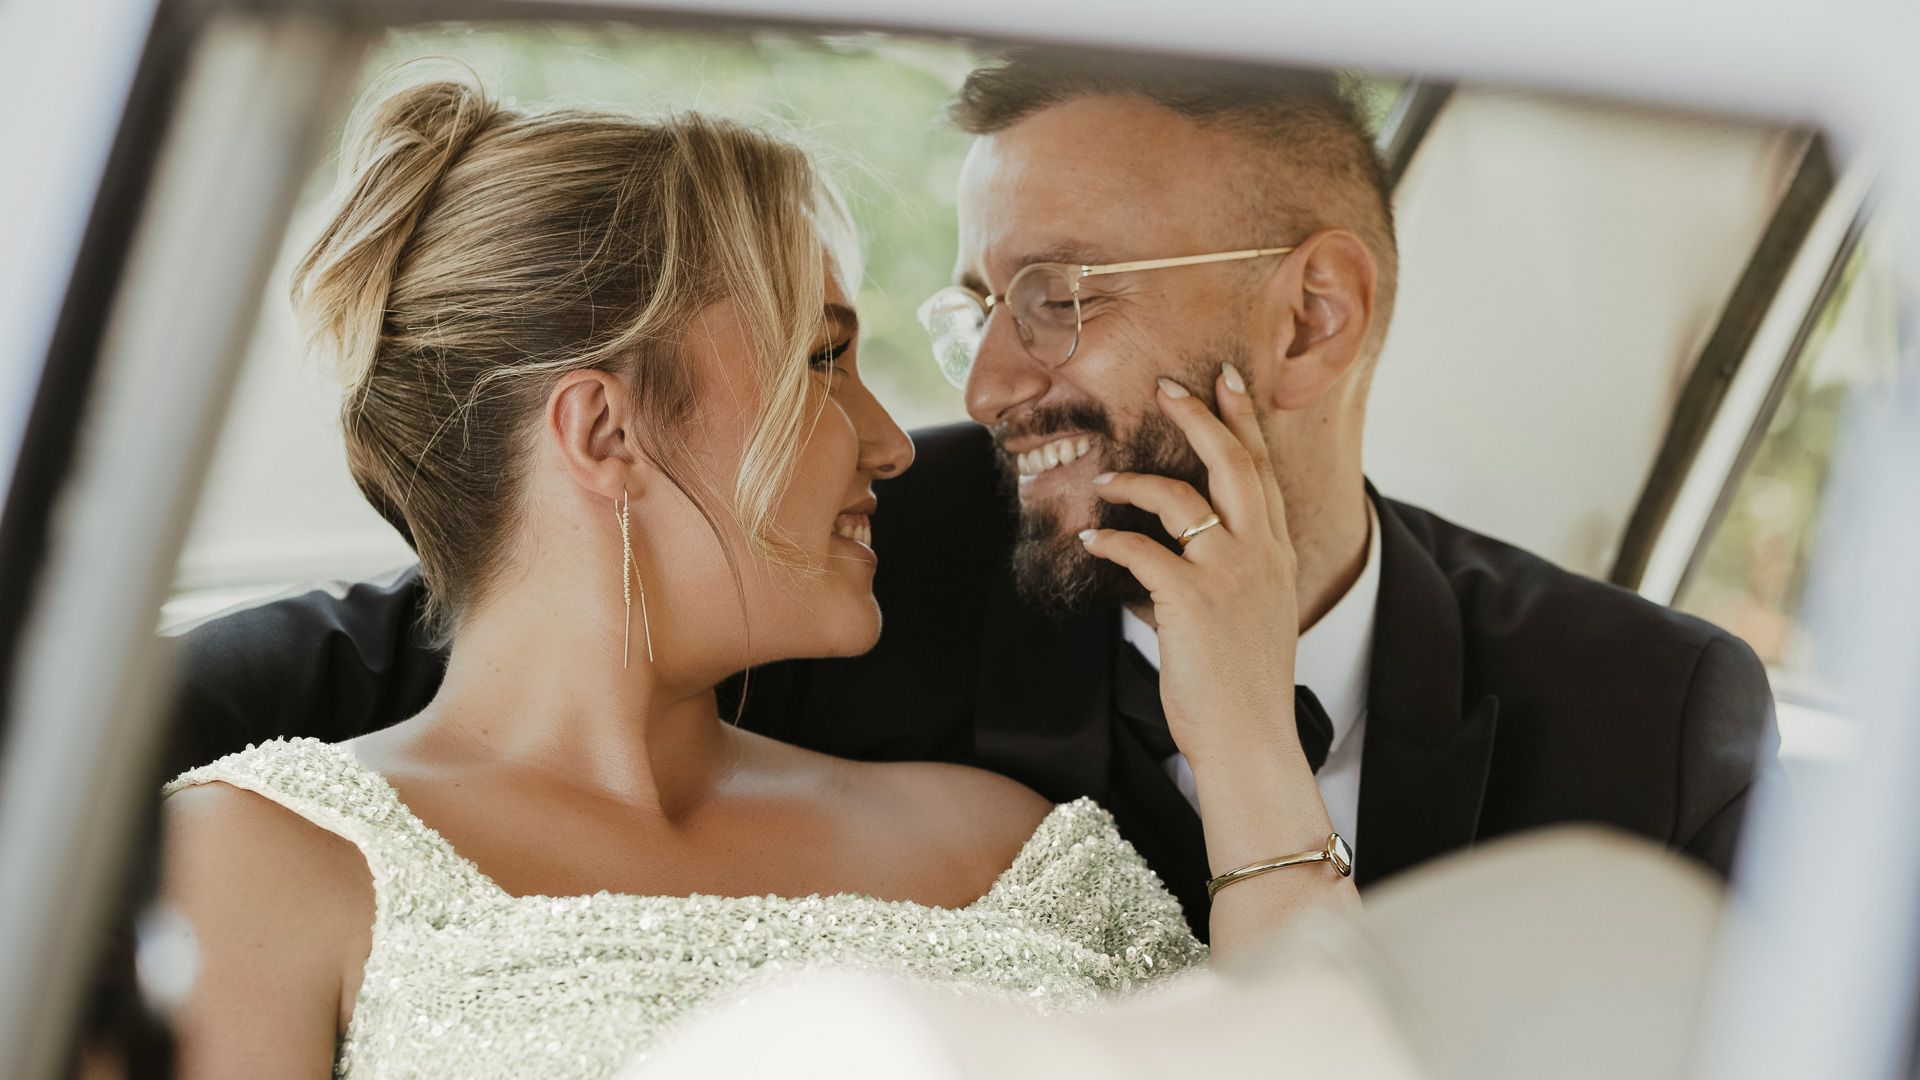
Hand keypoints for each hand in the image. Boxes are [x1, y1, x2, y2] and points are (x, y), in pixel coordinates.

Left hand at [1078, 363, 1303, 771]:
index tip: (1226, 382)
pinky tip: (1089, 540)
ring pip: (1182, 496)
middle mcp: (1258, 553)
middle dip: (1199, 415)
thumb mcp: (1254, 614)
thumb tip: (1186, 553)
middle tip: (1168, 384)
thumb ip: (1234, 574)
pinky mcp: (1190, 599)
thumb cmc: (1243, 684)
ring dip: (1136, 480)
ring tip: (1105, 479)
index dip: (1243, 421)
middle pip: (1232, 462)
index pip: (1261, 470)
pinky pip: (1141, 550)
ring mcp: (1227, 573)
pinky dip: (1111, 540)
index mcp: (1275, 553)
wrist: (1250, 738)